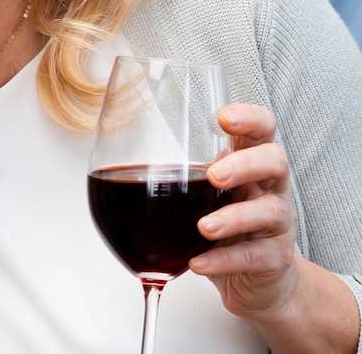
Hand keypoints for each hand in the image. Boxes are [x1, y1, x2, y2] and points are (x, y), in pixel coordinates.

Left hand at [190, 103, 298, 316]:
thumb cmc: (226, 221)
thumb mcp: (205, 189)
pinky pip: (253, 257)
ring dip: (233, 217)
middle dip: (245, 165)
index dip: (250, 118)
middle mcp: (271, 187)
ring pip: (270, 212)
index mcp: (252, 162)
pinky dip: (223, 260)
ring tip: (204, 227)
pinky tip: (197, 263)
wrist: (255, 278)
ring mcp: (277, 224)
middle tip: (214, 174)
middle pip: (275, 162)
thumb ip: (180, 170)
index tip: (223, 118)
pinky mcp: (273, 258)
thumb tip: (119, 148)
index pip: (263, 128)